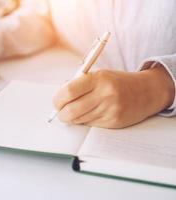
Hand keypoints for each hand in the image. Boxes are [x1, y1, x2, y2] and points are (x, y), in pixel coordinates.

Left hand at [53, 66, 173, 127]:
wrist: (146, 91)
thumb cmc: (116, 82)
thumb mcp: (98, 75)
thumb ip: (78, 84)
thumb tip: (58, 97)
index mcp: (98, 78)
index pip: (68, 91)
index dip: (57, 99)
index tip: (56, 102)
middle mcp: (105, 94)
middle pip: (71, 110)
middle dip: (61, 114)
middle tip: (61, 112)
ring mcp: (110, 109)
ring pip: (79, 120)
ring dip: (73, 118)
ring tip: (76, 111)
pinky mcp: (114, 121)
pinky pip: (90, 125)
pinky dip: (85, 121)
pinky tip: (90, 114)